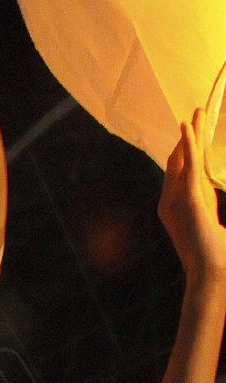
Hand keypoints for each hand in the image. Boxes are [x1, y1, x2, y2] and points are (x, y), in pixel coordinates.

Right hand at [158, 108, 225, 287]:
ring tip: (199, 112)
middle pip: (177, 160)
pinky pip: (187, 165)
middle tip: (197, 114)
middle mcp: (169, 201)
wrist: (209, 270)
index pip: (179, 172)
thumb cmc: (213, 255)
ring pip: (182, 158)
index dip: (186, 150)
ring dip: (191, 133)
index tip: (195, 133)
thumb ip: (208, 205)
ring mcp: (174, 199)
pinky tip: (189, 127)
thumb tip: (209, 190)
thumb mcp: (210, 223)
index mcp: (176, 207)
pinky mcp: (186, 198)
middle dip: (187, 136)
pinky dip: (188, 144)